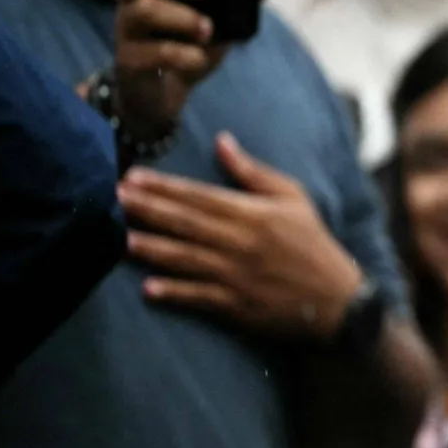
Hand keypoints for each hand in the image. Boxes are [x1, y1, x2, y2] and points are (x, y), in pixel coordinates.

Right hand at [113, 0, 282, 139]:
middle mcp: (131, 0)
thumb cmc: (189, 45)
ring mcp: (126, 31)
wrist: (164, 98)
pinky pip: (151, 52)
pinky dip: (182, 55)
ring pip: (140, 10)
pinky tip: (199, 59)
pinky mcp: (127, 62)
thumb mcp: (222, 18)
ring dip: (180, 17)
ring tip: (207, 29)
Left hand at [118, 132, 362, 339]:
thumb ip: (253, 172)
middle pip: (185, 223)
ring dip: (151, 248)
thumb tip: (221, 141)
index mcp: (253, 213)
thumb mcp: (293, 198)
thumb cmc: (313, 244)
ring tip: (119, 238)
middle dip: (147, 210)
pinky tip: (149, 288)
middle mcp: (241, 242)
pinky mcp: (237, 306)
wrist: (336, 300)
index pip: (200, 196)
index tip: (133, 176)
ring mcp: (237, 275)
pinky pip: (199, 297)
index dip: (164, 186)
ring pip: (185, 258)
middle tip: (111, 198)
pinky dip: (175, 293)